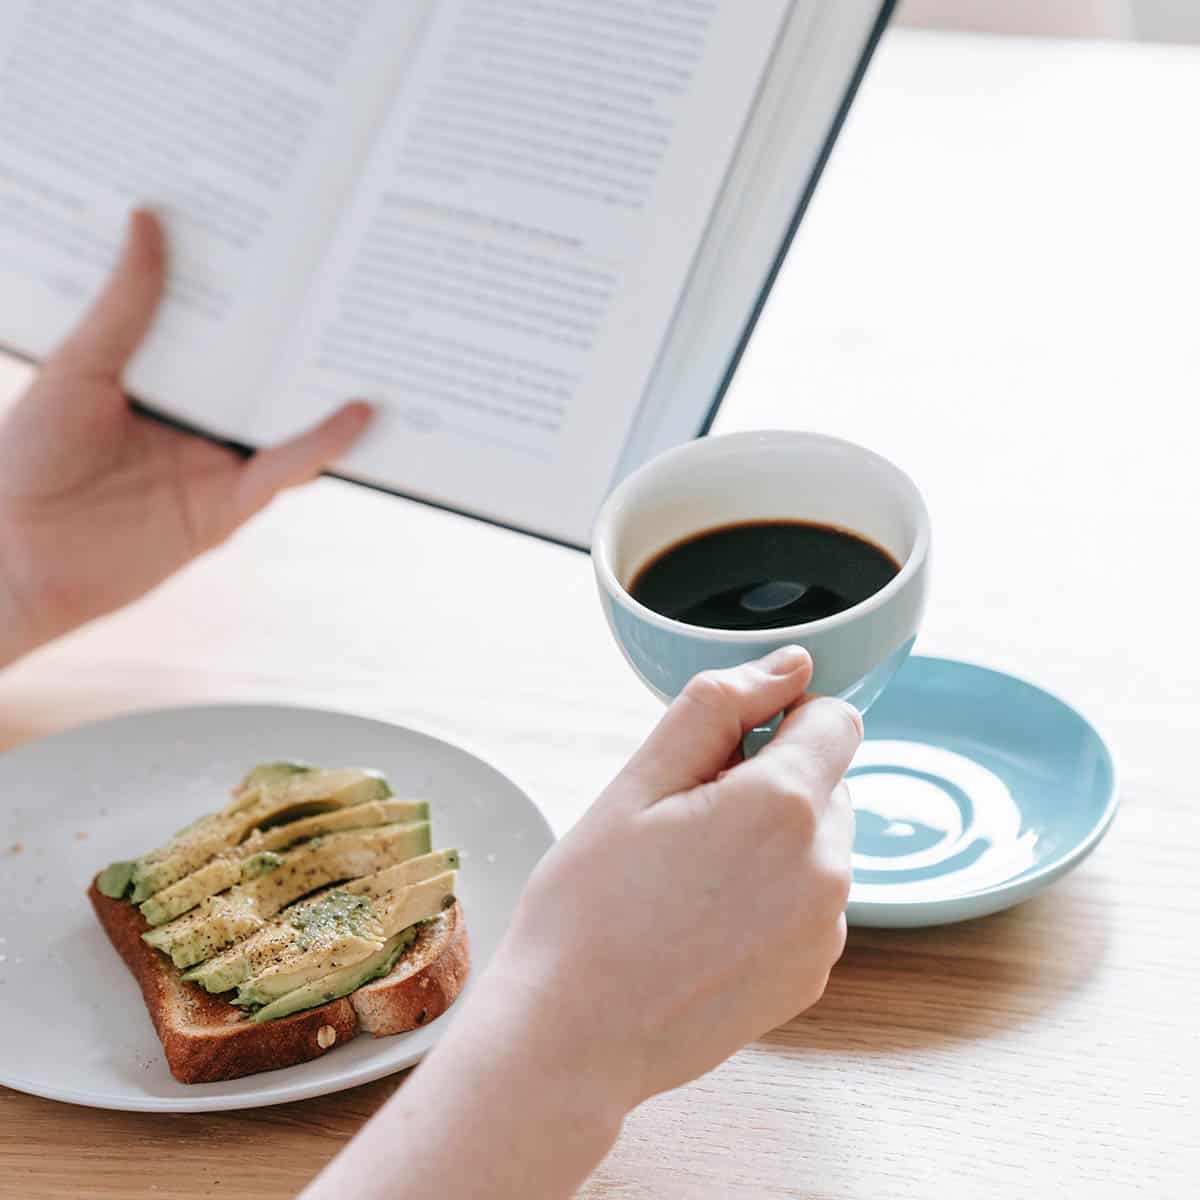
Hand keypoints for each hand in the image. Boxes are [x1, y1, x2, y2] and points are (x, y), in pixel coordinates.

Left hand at [0, 210, 370, 665]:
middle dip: (300, 330)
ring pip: (284, 418)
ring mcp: (216, 462)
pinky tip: (357, 413)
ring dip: (325, 385)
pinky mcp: (230, 506)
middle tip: (340, 272)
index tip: (278, 236)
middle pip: (260, 370)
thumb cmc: (25, 458)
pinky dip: (322, 444)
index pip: (217, 328)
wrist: (16, 555)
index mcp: (159, 380)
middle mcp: (194, 420)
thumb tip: (148, 220)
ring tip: (370, 336)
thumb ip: (125, 304)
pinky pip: (284, 470)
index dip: (246, 288)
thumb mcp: (78, 365)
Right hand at [493, 644, 859, 1103]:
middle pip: (826, 782)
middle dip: (769, 783)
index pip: (834, 718)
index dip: (778, 720)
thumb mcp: (637, 782)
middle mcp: (826, 869)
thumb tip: (790, 666)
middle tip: (684, 825)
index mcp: (784, 806)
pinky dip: (772, 897)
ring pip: (818, 843)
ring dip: (772, 841)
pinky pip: (811, 903)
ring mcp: (825, 931)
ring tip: (688, 881)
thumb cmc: (588, 907)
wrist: (572, 1038)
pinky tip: (703, 925)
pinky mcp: (813, 977)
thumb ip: (719, 705)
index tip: (723, 753)